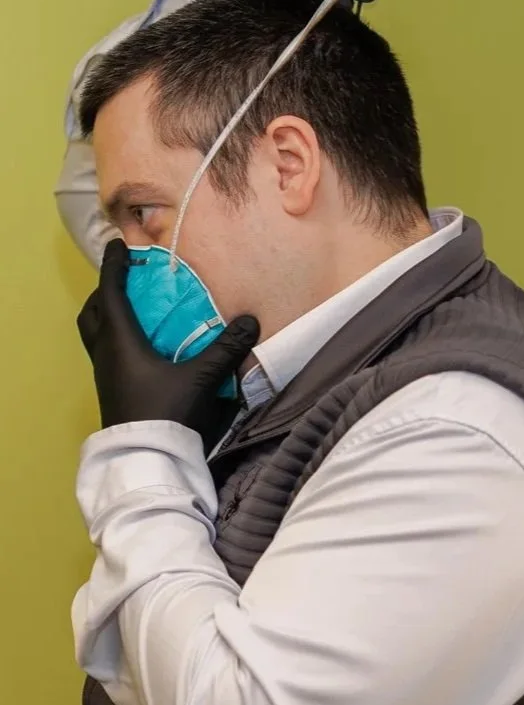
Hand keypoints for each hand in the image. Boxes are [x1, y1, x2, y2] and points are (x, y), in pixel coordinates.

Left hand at [78, 240, 259, 447]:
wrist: (148, 459)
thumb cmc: (167, 413)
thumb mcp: (201, 378)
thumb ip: (225, 348)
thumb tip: (250, 320)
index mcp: (120, 341)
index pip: (111, 292)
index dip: (114, 266)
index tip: (118, 245)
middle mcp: (106, 354)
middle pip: (93, 314)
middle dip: (105, 293)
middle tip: (125, 282)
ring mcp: (106, 376)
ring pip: (96, 336)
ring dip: (108, 318)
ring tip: (134, 312)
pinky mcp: (112, 392)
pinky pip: (107, 354)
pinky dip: (118, 340)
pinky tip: (143, 348)